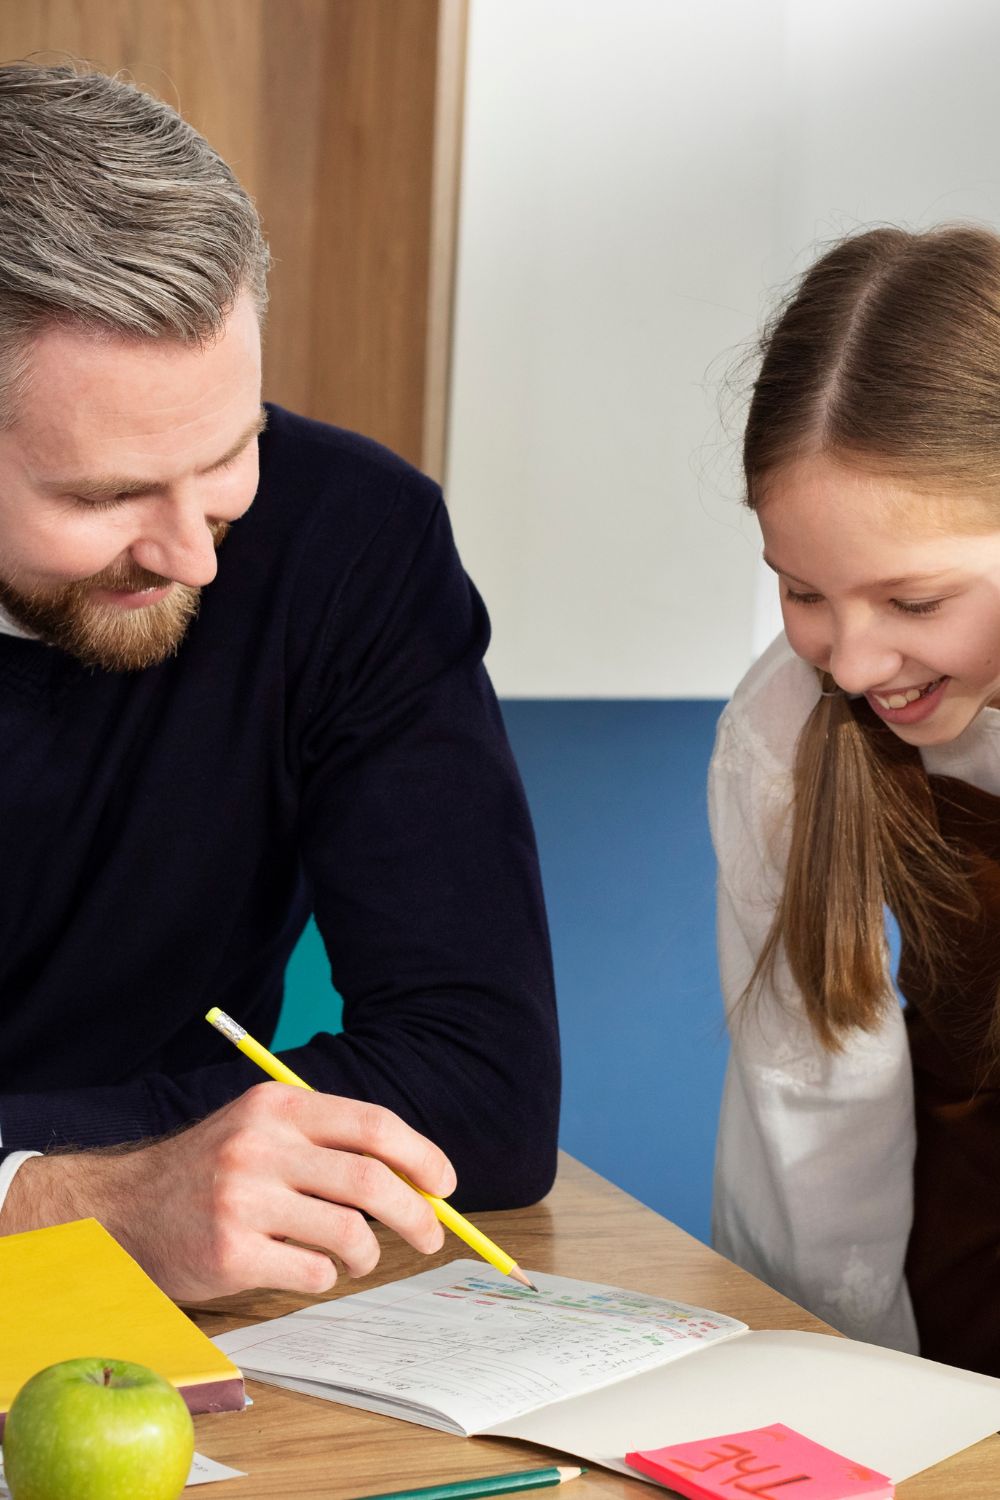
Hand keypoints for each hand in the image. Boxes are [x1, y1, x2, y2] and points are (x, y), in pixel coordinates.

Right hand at [0, 1083, 456, 1299]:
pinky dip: (323, 1276)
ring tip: (354, 1256)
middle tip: (430, 1236)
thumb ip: (329, 1144)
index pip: (372, 1125)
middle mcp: (259, 1146)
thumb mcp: (262, 1131)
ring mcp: (242, 1200)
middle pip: (371, 1181)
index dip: (421, 1156)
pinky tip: (300, 1266)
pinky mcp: (230, 1253)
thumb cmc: (212, 1172)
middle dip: (416, 1214)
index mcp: (277, 1106)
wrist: (123, 1210)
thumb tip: (419, 1179)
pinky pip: (313, 1273)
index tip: (446, 1185)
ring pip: (348, 1233)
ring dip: (366, 1253)